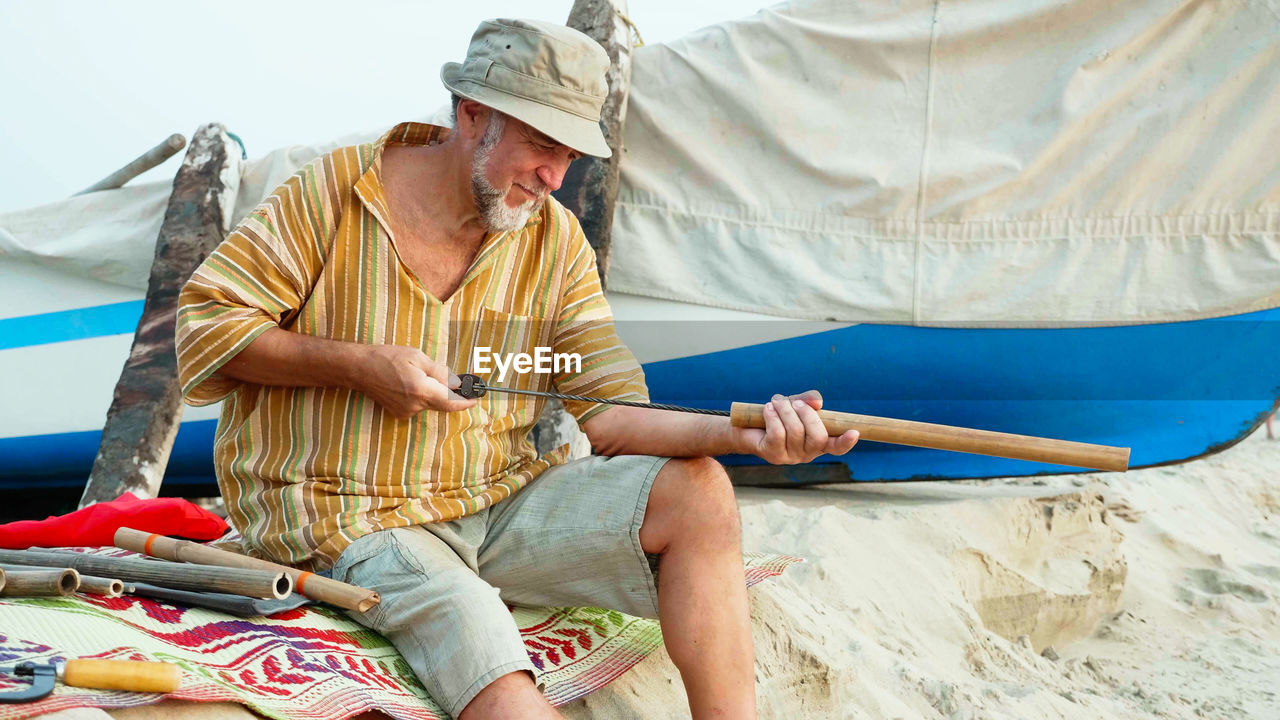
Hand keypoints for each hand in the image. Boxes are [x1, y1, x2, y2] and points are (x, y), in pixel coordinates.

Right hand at [354, 345, 476, 417]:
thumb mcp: (417, 357)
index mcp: (420, 389)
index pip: (450, 401)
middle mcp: (414, 405)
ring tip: (420, 375)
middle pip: (443, 404)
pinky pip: (420, 405)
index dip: (465, 401)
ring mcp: (406, 412)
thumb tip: (457, 382)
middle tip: (461, 385)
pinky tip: (411, 383)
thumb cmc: (388, 358)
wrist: (360, 369)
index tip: (476, 398)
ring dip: (435, 393)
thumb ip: (439, 372)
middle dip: (452, 395)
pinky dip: (423, 396)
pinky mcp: (400, 414)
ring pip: (431, 404)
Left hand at [734, 390, 857, 464]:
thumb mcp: (795, 403)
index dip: (846, 442)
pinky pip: (778, 434)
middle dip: (807, 414)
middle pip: (817, 437)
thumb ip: (809, 400)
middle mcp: (807, 453)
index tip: (854, 432)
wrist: (747, 427)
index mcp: (818, 442)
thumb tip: (818, 403)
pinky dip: (773, 416)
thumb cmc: (777, 415)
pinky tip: (768, 408)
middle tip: (794, 401)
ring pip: (795, 432)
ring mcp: (790, 457)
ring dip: (785, 410)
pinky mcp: (773, 455)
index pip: (836, 447)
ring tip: (776, 400)